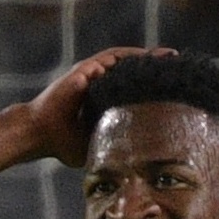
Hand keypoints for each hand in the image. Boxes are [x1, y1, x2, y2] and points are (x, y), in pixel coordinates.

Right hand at [21, 46, 160, 167]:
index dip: (152, 85)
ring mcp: (91, 74)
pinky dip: (130, 56)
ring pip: (125, 60)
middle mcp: (98, 83)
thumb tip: (137, 162)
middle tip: (178, 64)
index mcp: (102, 99)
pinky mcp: (85, 70)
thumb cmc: (63, 143)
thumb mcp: (95, 145)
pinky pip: (111, 58)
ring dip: (147, 57)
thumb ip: (112, 147)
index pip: (132, 88)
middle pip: (132, 70)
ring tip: (169, 56)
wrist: (40, 135)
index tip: (174, 86)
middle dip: (154, 66)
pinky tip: (147, 56)